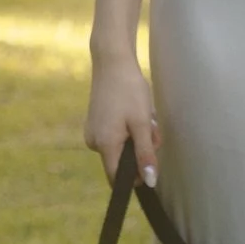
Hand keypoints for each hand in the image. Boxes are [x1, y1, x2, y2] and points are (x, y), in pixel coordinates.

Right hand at [84, 48, 158, 184]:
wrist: (112, 61)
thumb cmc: (129, 90)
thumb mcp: (142, 123)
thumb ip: (146, 154)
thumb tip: (150, 181)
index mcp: (104, 145)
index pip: (117, 178)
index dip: (136, 176)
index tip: (151, 160)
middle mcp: (93, 142)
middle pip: (121, 162)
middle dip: (141, 150)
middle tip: (152, 128)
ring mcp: (92, 132)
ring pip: (120, 148)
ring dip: (136, 138)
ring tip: (144, 116)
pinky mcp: (95, 123)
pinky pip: (114, 137)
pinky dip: (128, 130)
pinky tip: (133, 112)